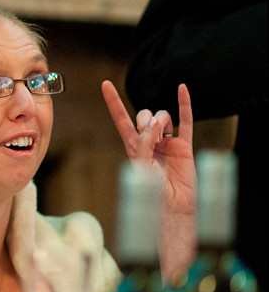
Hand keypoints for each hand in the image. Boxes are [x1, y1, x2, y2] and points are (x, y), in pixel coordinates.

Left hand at [102, 80, 195, 279]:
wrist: (172, 207)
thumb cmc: (151, 193)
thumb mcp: (141, 167)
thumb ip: (145, 144)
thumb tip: (154, 123)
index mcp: (133, 146)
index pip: (120, 119)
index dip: (113, 102)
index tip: (105, 84)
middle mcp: (149, 141)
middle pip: (144, 115)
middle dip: (145, 118)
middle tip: (150, 133)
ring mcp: (167, 141)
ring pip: (163, 116)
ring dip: (162, 120)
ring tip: (164, 134)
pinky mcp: (184, 145)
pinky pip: (186, 120)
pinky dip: (184, 103)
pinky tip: (182, 88)